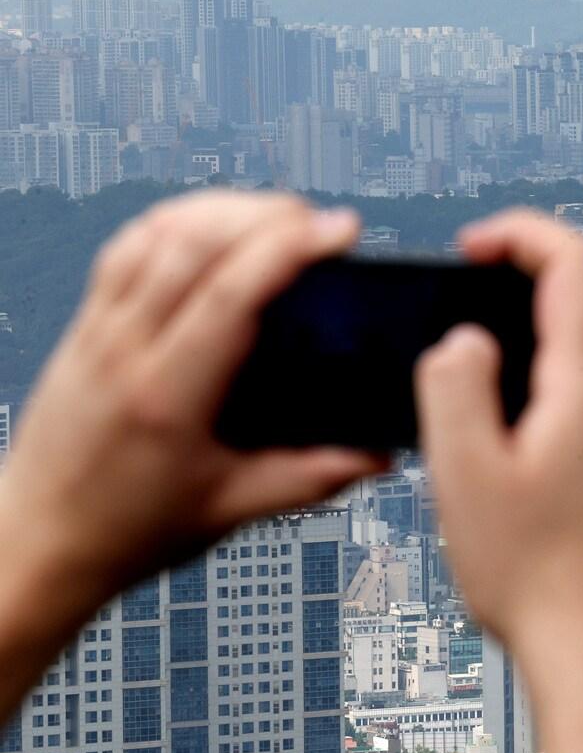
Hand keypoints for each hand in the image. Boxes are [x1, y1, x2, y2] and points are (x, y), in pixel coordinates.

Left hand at [0, 191, 387, 593]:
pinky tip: (211, 226)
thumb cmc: (126, 531)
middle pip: (194, 242)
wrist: (37, 542)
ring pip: (157, 232)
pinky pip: (126, 246)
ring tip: (274, 217)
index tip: (338, 231)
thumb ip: (311, 479)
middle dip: (266, 215)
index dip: (289, 249)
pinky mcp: (85, 324)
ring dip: (222, 209)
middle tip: (318, 224)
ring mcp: (98, 330)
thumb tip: (375, 455)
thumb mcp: (232, 508)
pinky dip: (176, 221)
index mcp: (167, 396)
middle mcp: (125, 349)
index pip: (230, 292)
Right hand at [416, 211, 582, 752]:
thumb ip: (455, 385)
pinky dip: (553, 397)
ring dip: (532, 351)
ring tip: (474, 400)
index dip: (519, 233)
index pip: (574, 261)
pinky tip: (514, 454)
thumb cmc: (540, 580)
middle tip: (458, 319)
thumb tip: (465, 341)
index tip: (470, 248)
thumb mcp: (465, 474)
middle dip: (518, 291)